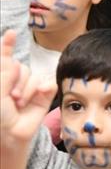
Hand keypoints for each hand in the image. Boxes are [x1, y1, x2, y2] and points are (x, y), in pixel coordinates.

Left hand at [0, 30, 56, 151]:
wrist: (11, 134)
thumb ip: (4, 69)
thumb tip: (12, 52)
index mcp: (1, 77)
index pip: (4, 58)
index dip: (7, 45)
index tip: (11, 33)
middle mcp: (14, 80)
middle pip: (20, 66)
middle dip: (15, 80)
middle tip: (10, 97)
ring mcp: (30, 87)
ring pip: (33, 75)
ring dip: (27, 89)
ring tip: (19, 103)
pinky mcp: (44, 95)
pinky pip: (47, 83)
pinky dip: (43, 89)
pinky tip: (38, 96)